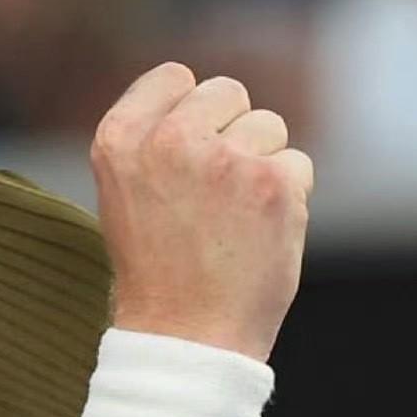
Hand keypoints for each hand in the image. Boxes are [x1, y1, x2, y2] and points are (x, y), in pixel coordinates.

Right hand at [92, 63, 312, 367]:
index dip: (192, 112)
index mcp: (119, 138)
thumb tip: (205, 97)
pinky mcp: (273, 184)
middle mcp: (168, 140)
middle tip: (215, 195)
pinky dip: (288, 199)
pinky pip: (298, 164)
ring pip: (268, 126)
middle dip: (232, 133)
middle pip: (227, 92)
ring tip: (234, 219)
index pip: (175, 76)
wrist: (185, 340)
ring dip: (262, 165)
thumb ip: (155, 138)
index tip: (191, 153)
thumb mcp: (127, 193)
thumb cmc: (158, 272)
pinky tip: (259, 234)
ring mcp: (224, 160)